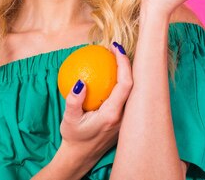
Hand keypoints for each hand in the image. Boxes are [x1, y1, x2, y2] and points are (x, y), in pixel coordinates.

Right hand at [58, 43, 132, 169]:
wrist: (81, 157)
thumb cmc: (74, 138)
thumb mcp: (69, 120)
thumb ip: (74, 101)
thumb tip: (80, 81)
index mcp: (113, 115)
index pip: (126, 85)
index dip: (124, 64)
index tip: (115, 48)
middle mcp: (124, 116)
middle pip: (135, 84)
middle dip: (128, 63)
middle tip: (114, 48)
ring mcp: (125, 118)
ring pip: (132, 90)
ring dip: (125, 71)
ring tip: (113, 56)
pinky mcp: (123, 118)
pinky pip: (124, 95)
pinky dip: (119, 80)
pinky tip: (107, 72)